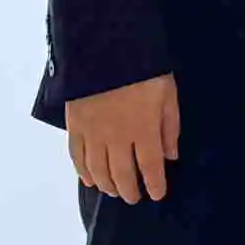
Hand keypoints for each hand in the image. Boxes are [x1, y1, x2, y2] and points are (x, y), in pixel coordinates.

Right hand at [65, 74, 180, 203]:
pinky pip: (77, 157)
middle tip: (134, 198)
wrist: (105, 46)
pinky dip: (83, 172)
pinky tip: (89, 180)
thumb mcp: (167, 93)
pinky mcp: (74, 126)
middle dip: (129, 190)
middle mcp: (117, 137)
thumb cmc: (144, 68)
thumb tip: (171, 156)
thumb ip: (169, 127)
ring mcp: (92, 133)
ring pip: (98, 170)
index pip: (149, 166)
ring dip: (107, 185)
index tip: (157, 195)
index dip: (154, 184)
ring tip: (114, 191)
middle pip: (121, 174)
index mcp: (143, 129)